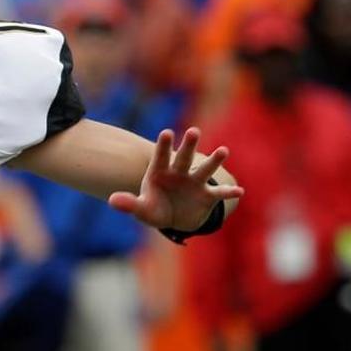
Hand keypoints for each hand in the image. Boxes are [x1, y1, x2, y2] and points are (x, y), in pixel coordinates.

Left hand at [108, 128, 242, 231]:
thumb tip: (112, 200)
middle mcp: (179, 173)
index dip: (164, 146)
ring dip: (214, 160)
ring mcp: (194, 183)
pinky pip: (218, 194)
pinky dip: (228, 193)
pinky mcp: (207, 196)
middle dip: (189, 145)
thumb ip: (129, 204)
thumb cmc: (154, 209)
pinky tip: (239, 191)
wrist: (174, 219)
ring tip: (223, 150)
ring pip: (204, 170)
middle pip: (184, 157)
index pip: (161, 157)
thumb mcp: (142, 209)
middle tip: (193, 130)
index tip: (166, 132)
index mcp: (160, 172)